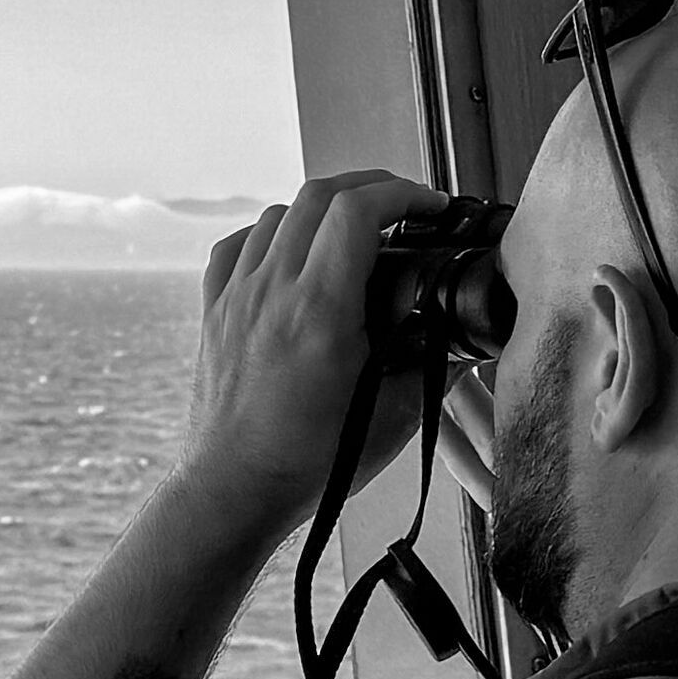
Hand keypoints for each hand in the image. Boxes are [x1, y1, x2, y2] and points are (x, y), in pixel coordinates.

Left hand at [170, 170, 447, 545]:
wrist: (234, 491)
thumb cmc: (306, 464)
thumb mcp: (393, 416)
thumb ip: (433, 368)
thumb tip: (463, 341)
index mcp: (318, 310)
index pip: (358, 210)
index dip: (404, 194)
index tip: (430, 206)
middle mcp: (271, 291)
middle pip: (318, 196)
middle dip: (370, 187)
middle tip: (403, 206)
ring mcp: (237, 297)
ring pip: (277, 214)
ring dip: (321, 209)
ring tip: (353, 230)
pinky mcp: (215, 313)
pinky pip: (237, 246)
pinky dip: (270, 233)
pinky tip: (290, 251)